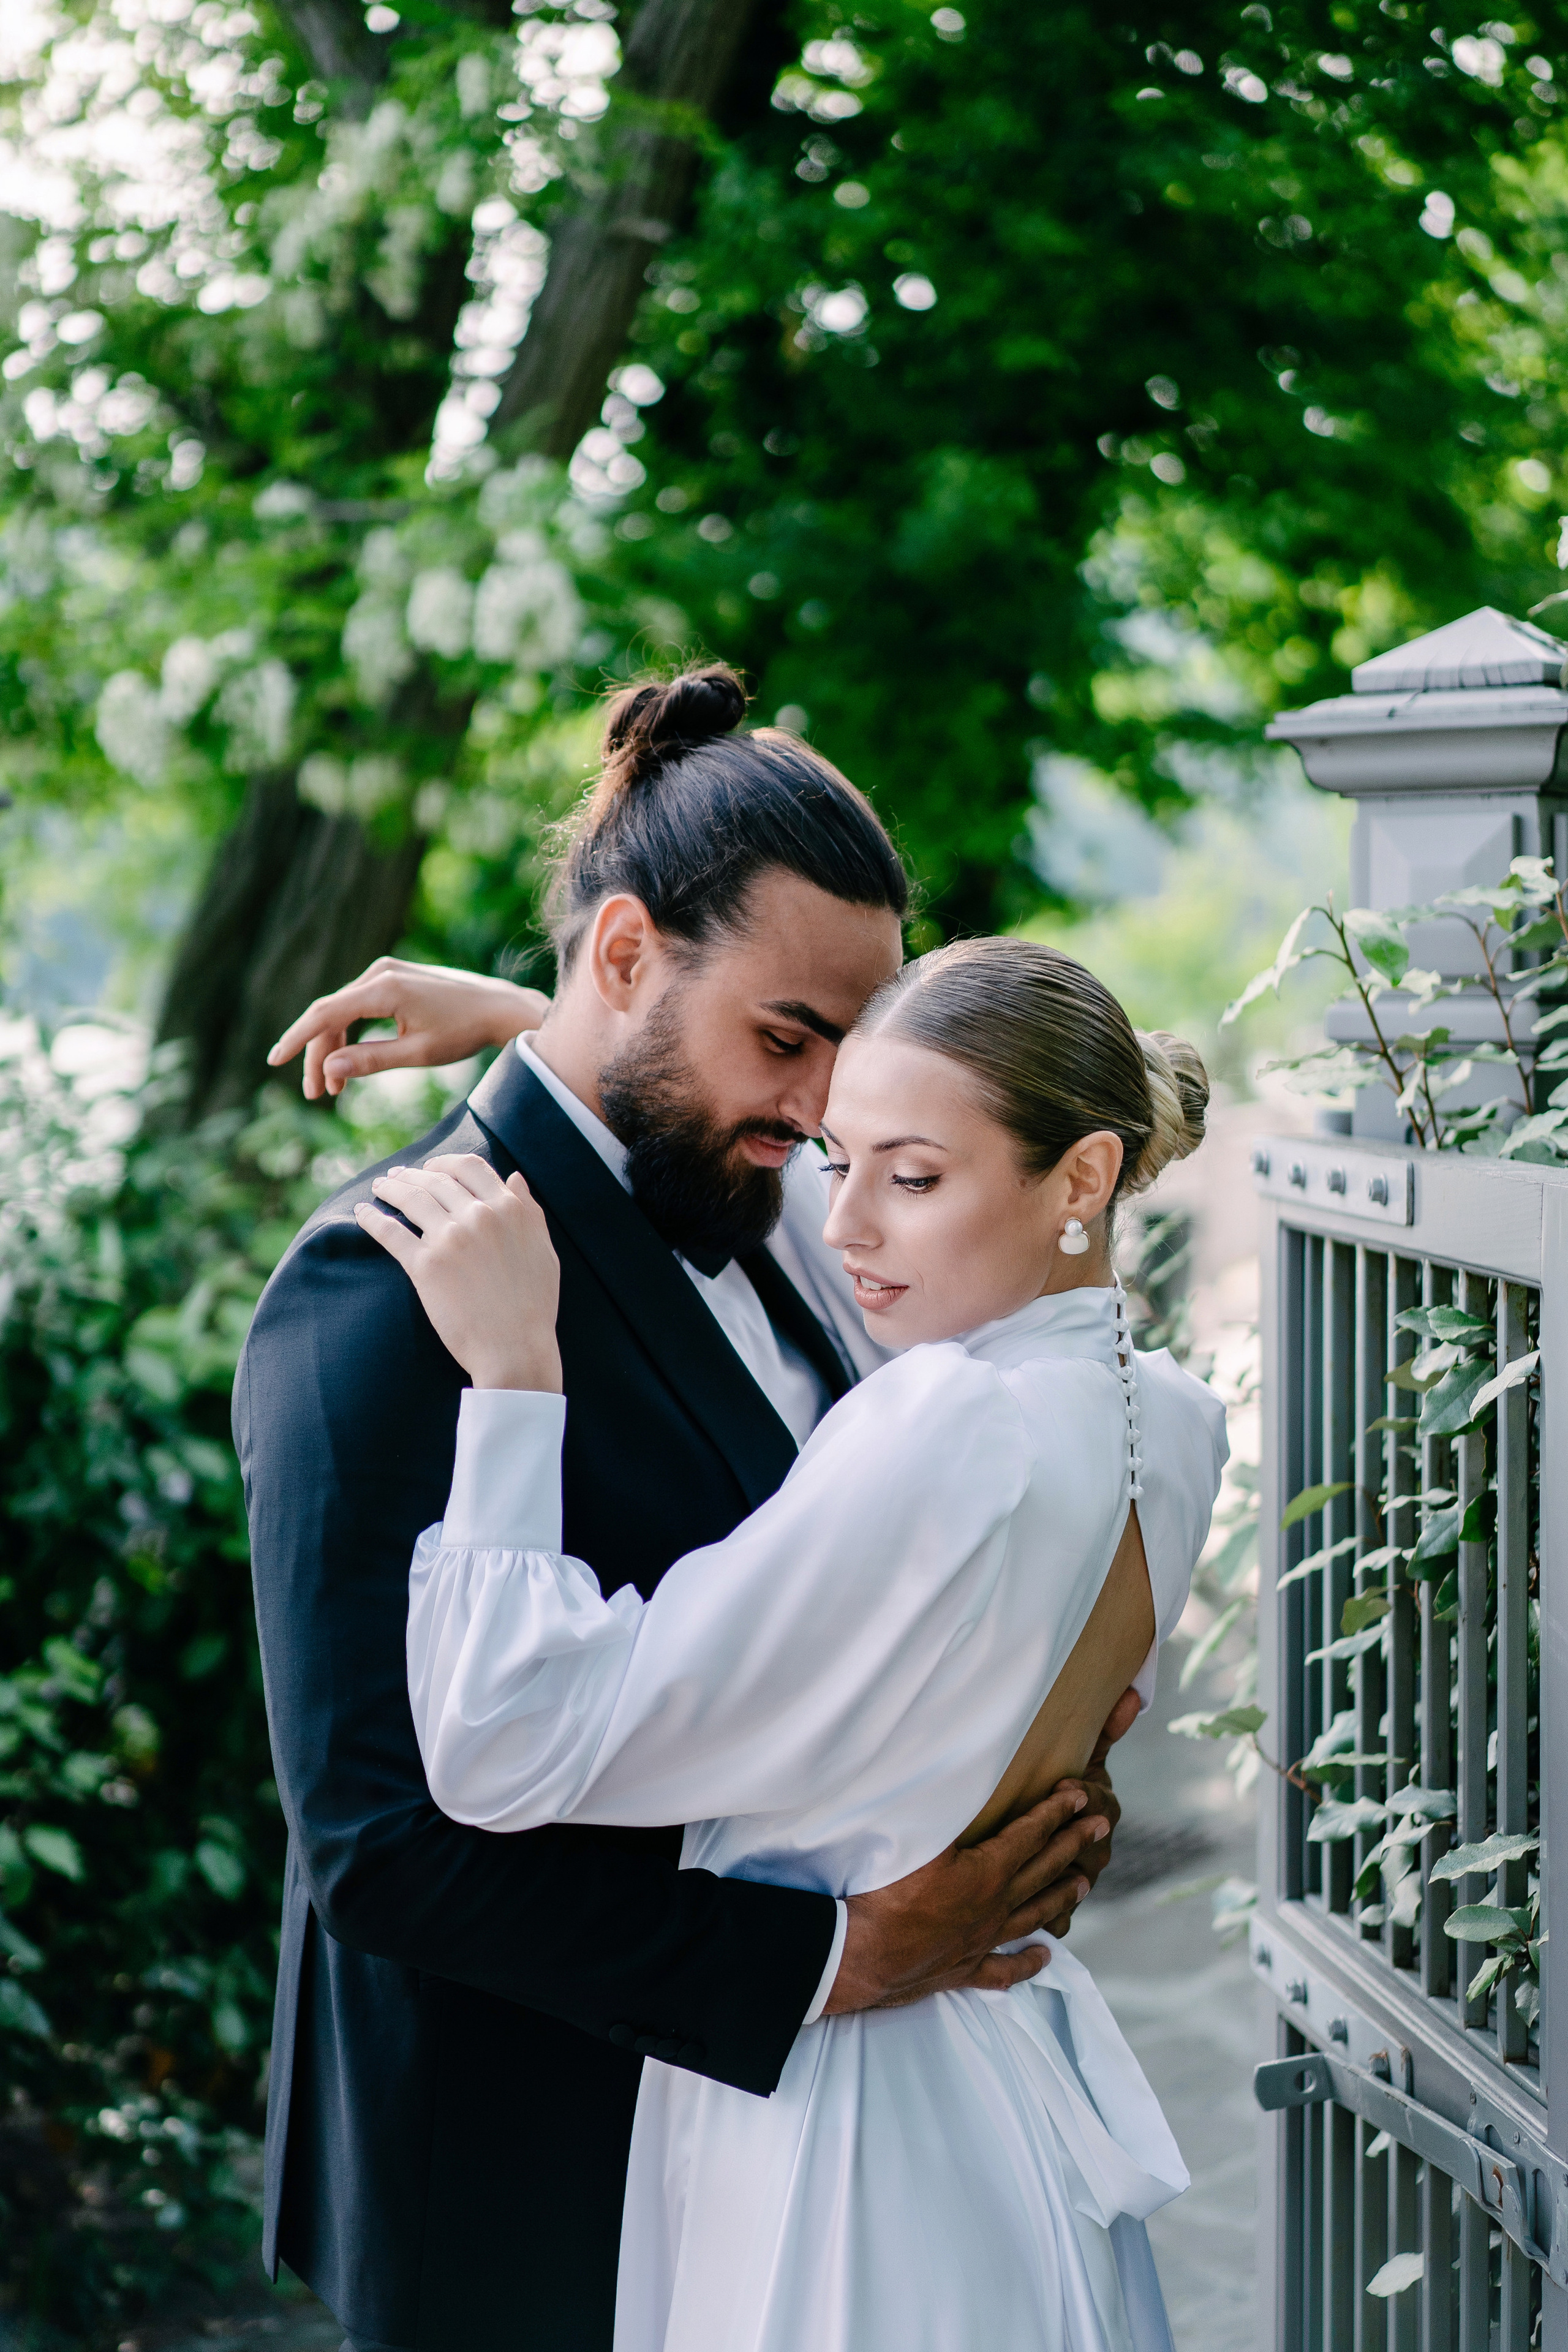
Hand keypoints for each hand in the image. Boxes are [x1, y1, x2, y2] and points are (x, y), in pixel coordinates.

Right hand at [267, 956, 549, 1099]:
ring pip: (343, 1011)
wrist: (501, 1007)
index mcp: (384, 989)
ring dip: (334, 1047)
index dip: (297, 1039)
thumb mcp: (418, 1053)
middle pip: (330, 1015)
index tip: (275, 1062)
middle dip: (319, 1055)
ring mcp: (387, 972)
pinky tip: (349, 1063)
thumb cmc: (465, 1032)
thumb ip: (371, 1060)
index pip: (325, 1013)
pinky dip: (351, 1033)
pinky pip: (359, 1006)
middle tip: (317, 1094)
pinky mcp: (394, 978)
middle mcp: (380, 973)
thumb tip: (329, 1069)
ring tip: (334, 1088)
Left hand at [355, 1153, 562, 1392]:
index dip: (447, 1163)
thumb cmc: (534, 1304)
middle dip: (413, 1174)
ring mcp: (450, 1239)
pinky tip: (362, 1212)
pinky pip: (391, 1232)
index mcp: (509, 1209)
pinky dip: (372, 1219)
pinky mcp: (425, 1266)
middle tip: (398, 1176)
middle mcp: (479, 1216)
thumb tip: (514, 1177)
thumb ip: (529, 1210)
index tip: (433, 1167)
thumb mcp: (544, 1250)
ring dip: (392, 1188)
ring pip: (412, 1198)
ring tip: (380, 1187)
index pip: (471, 1168)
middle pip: (436, 1180)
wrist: (514, 1348)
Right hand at [823, 1784, 1111, 2014]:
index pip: (1031, 1834)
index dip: (1057, 1811)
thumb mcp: (917, 1835)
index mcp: (987, 1872)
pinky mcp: (962, 1969)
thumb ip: (945, 1803)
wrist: (860, 1955)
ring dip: (1061, 1896)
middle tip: (1102, 1826)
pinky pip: (1003, 1969)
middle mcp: (993, 1907)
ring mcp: (980, 1941)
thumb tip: (961, 1768)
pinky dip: (1027, 1964)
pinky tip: (1044, 1958)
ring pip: (1033, 1915)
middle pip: (1043, 1870)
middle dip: (1073, 1843)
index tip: (1080, 1794)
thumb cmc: (884, 1892)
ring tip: (1084, 1883)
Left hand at [1038, 1683, 1137, 1934]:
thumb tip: (1132, 1692)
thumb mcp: (1079, 1755)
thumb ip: (1103, 1729)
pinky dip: (1053, 1921)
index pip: (1101, 1801)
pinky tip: (1038, 1924)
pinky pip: (1062, 1918)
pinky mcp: (1062, 1909)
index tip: (1066, 1783)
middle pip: (1091, 1847)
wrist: (1051, 1837)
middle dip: (1069, 1838)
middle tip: (1044, 1829)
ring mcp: (1082, 1880)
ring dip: (1060, 1883)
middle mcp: (1098, 1847)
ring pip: (1077, 1884)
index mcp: (1102, 1808)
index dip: (1085, 1793)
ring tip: (1035, 1877)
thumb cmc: (1062, 1786)